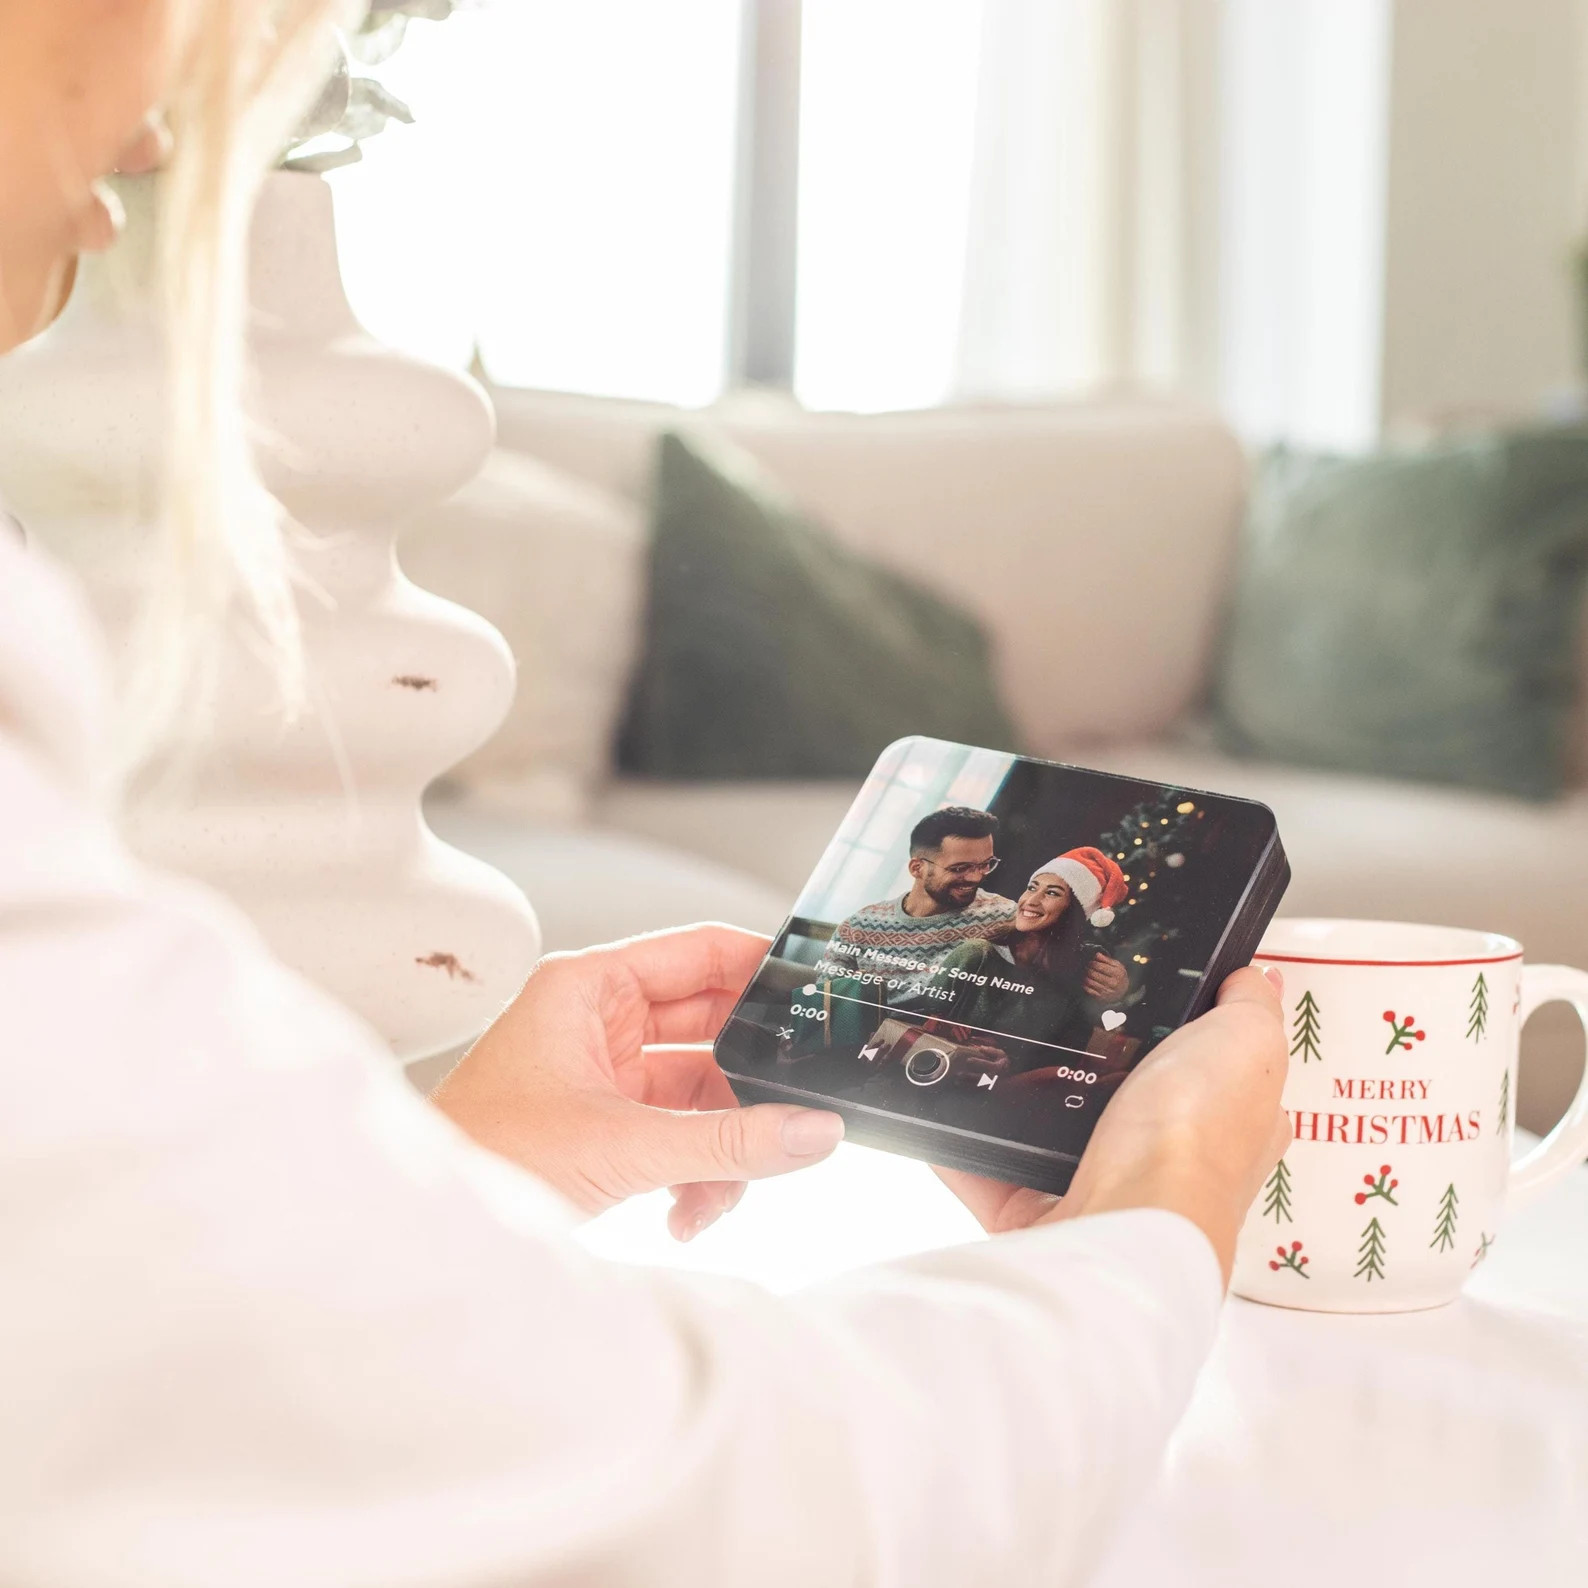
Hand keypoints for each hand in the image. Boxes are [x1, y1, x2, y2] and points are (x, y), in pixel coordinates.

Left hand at [433, 925, 845, 1240]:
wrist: (428, 1232)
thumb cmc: (485, 1160)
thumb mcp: (623, 1146)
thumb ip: (728, 1141)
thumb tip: (813, 1131)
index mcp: (588, 989)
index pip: (697, 952)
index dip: (759, 966)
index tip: (815, 991)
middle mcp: (598, 1022)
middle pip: (708, 1029)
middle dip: (747, 1082)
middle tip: (794, 1103)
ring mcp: (604, 1074)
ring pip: (700, 1092)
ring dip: (722, 1146)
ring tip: (716, 1194)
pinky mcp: (607, 1124)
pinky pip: (680, 1133)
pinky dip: (695, 1173)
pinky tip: (686, 1213)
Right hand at [937, 966, 1289, 1283]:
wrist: (1126, 1219)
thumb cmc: (1196, 1134)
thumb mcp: (1246, 1043)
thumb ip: (1250, 1007)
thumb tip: (1256, 976)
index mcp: (1225, 1122)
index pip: (1212, 1071)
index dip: (1186, 1032)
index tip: (1142, 989)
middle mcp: (1166, 1161)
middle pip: (1122, 1095)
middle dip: (1086, 1056)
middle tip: (1051, 1004)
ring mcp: (1098, 1189)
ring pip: (1051, 1128)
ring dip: (1020, 1092)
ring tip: (991, 1039)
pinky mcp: (1034, 1212)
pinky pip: (987, 1166)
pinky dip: (963, 1140)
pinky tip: (944, 1093)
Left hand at [1082, 951, 1129, 1000]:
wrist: (1123, 991)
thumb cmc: (1118, 976)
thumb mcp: (1117, 965)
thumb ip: (1106, 959)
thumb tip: (1097, 954)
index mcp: (1117, 973)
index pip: (1101, 967)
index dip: (1093, 963)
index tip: (1090, 961)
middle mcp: (1113, 983)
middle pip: (1094, 974)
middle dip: (1088, 969)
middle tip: (1085, 967)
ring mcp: (1107, 991)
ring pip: (1091, 982)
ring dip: (1085, 976)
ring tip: (1084, 973)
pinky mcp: (1102, 997)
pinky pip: (1089, 990)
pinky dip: (1085, 985)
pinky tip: (1084, 981)